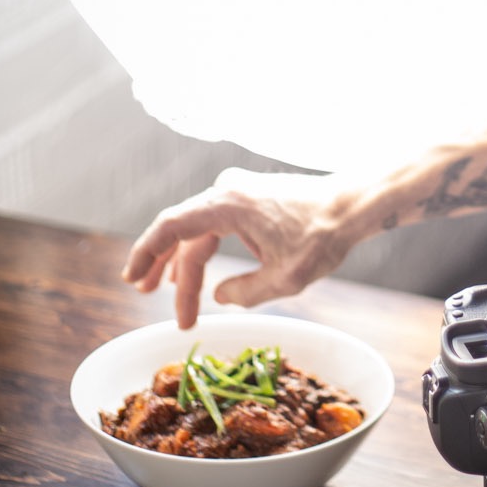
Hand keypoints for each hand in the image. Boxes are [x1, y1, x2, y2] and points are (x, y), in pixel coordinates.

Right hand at [121, 168, 350, 329]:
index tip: (131, 279)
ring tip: (168, 292)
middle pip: (184, 233)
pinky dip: (206, 249)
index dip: (146, 253)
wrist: (355, 203)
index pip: (171, 227)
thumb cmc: (323, 236)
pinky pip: (218, 224)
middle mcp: (227, 190)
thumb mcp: (284, 278)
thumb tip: (219, 297)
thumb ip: (245, 293)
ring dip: (185, 260)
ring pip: (200, 229)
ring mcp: (239, 190)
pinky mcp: (252, 197)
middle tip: (144, 295)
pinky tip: (200, 273)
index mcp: (227, 204)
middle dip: (164, 267)